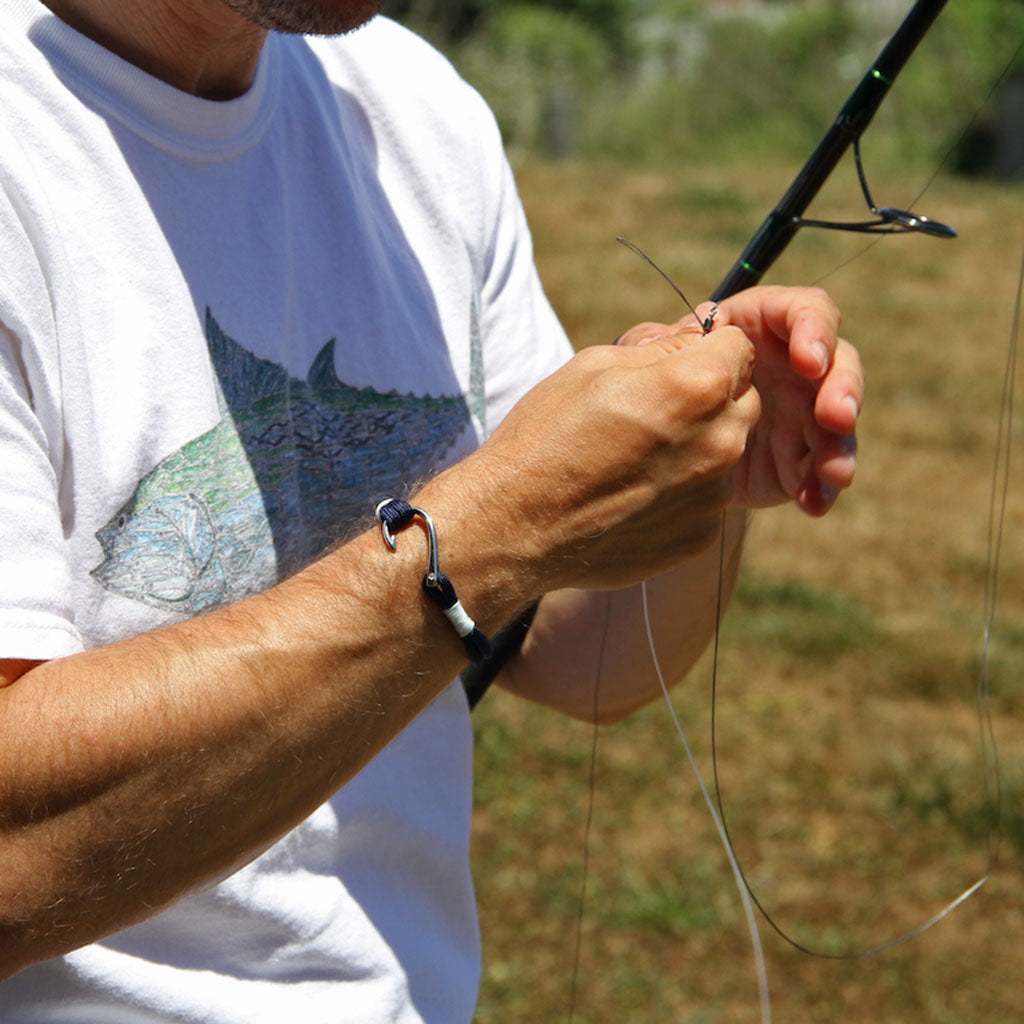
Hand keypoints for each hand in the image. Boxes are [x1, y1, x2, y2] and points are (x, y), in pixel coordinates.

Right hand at [473, 317, 760, 591]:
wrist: (517, 524)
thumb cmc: (547, 435)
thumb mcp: (595, 365)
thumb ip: (660, 346)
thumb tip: (695, 335)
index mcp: (698, 387)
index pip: (738, 347)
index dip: (705, 351)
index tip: (672, 367)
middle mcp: (720, 442)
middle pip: (743, 402)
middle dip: (710, 399)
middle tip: (652, 414)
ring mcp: (713, 496)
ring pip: (725, 453)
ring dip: (696, 449)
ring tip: (633, 461)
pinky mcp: (700, 536)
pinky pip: (705, 499)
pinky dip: (681, 494)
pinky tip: (632, 496)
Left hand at [617, 285, 861, 516]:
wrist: (657, 449)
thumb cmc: (654, 386)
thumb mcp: (649, 361)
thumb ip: (663, 344)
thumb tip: (689, 334)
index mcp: (759, 326)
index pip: (804, 310)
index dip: (814, 330)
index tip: (808, 362)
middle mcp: (792, 364)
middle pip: (838, 362)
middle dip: (843, 389)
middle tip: (835, 418)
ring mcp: (802, 410)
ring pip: (840, 420)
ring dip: (840, 444)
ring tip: (833, 473)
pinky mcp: (802, 455)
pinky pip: (824, 469)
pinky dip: (823, 485)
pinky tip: (813, 502)